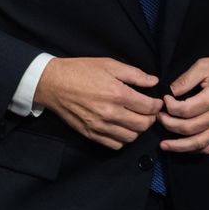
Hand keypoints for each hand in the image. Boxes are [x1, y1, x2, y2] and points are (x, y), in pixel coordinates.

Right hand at [34, 57, 162, 148]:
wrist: (51, 83)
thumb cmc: (80, 71)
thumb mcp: (108, 64)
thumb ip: (133, 74)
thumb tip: (153, 81)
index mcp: (117, 93)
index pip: (149, 107)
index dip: (157, 105)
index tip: (155, 102)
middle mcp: (110, 113)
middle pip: (143, 125)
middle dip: (150, 118)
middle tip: (146, 111)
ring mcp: (99, 126)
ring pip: (131, 137)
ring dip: (137, 130)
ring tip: (133, 119)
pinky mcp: (90, 133)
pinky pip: (115, 144)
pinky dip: (122, 139)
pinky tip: (120, 128)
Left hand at [159, 51, 208, 153]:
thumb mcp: (205, 65)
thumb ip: (186, 79)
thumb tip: (170, 92)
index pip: (185, 110)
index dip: (169, 107)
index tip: (165, 99)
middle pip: (189, 128)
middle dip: (168, 124)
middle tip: (159, 116)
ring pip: (199, 143)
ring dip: (179, 146)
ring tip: (164, 145)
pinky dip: (194, 149)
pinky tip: (182, 147)